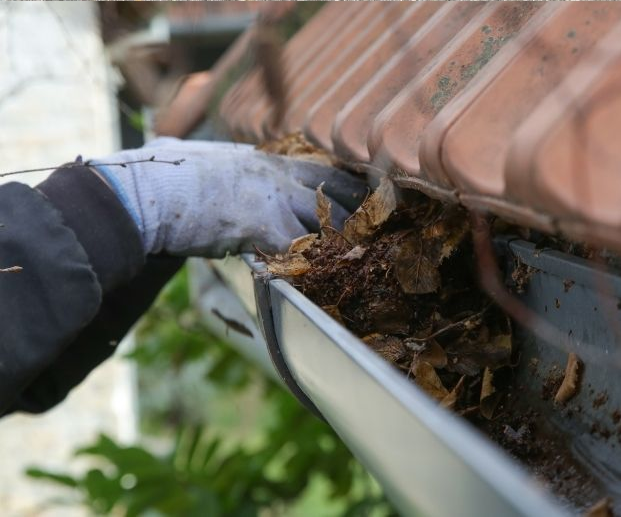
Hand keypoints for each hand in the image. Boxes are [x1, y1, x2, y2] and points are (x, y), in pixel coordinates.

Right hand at [90, 137, 365, 256]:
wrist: (144, 192)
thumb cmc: (158, 173)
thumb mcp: (189, 155)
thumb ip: (204, 158)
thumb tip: (171, 145)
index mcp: (261, 158)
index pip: (319, 167)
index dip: (342, 184)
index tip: (361, 195)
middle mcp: (275, 174)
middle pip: (336, 188)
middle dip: (357, 209)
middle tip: (377, 228)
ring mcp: (273, 198)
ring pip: (327, 220)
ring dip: (342, 242)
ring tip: (361, 260)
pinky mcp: (263, 226)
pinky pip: (302, 250)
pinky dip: (314, 266)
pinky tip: (325, 279)